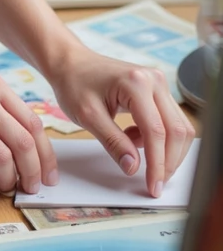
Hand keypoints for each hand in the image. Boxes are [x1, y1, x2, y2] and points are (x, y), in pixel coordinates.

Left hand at [47, 48, 194, 197]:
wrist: (71, 63)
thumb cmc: (74, 83)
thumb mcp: (88, 116)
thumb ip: (113, 143)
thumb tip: (133, 168)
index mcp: (136, 83)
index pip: (156, 132)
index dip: (158, 164)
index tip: (154, 187)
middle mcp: (154, 80)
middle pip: (176, 131)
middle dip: (168, 162)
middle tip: (155, 183)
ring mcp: (159, 83)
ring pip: (178, 127)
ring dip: (165, 150)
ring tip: (134, 151)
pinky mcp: (158, 90)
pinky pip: (170, 121)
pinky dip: (158, 138)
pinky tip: (133, 137)